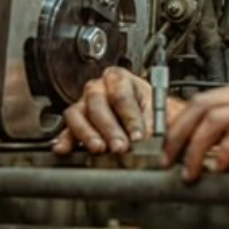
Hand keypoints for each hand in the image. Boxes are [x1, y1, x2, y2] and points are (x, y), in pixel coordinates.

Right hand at [54, 67, 179, 154]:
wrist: (152, 125)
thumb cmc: (156, 115)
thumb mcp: (162, 114)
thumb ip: (156, 125)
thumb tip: (149, 140)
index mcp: (121, 79)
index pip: (121, 94)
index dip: (130, 117)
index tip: (138, 136)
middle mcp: (99, 89)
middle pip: (98, 103)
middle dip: (110, 128)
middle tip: (120, 147)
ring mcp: (84, 105)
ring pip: (78, 115)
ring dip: (88, 133)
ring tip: (99, 149)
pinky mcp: (76, 124)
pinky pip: (66, 130)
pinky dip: (65, 140)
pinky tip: (66, 149)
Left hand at [165, 80, 228, 179]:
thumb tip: (207, 155)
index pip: (198, 103)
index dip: (178, 127)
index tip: (169, 151)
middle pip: (200, 108)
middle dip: (179, 137)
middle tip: (170, 162)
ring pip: (214, 119)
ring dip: (197, 148)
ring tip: (192, 171)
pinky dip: (227, 149)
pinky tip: (222, 166)